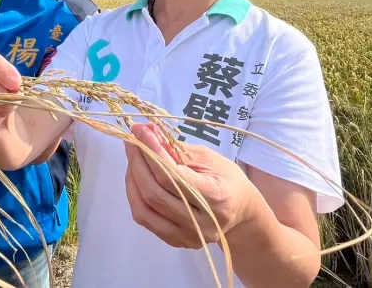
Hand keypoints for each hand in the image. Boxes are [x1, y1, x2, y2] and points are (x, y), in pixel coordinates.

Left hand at [124, 123, 255, 248]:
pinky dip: (135, 195)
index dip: (152, 152)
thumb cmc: (227, 179)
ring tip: (133, 156)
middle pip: (155, 193)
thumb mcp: (209, 158)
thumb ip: (176, 149)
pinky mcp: (175, 241)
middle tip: (132, 139)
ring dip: (132, 178)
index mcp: (215, 197)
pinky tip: (136, 176)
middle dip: (138, 162)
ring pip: (144, 208)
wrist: (240, 211)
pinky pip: (144, 218)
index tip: (140, 131)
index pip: (173, 175)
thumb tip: (147, 133)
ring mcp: (187, 236)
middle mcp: (201, 223)